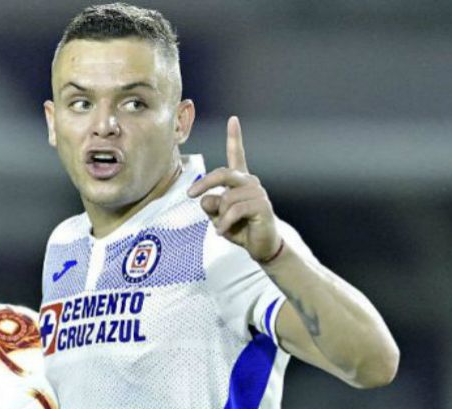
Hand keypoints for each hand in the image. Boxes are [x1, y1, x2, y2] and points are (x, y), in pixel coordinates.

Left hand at [187, 116, 280, 261]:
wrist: (262, 246)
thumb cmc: (240, 228)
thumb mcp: (218, 216)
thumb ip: (210, 205)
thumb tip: (205, 198)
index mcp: (240, 180)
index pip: (237, 155)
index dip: (235, 137)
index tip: (233, 119)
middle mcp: (250, 182)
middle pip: (223, 173)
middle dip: (204, 183)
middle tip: (190, 194)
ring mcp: (257, 193)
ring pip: (226, 198)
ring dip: (219, 216)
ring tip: (222, 227)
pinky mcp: (261, 206)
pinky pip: (234, 211)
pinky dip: (224, 223)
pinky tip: (222, 232)